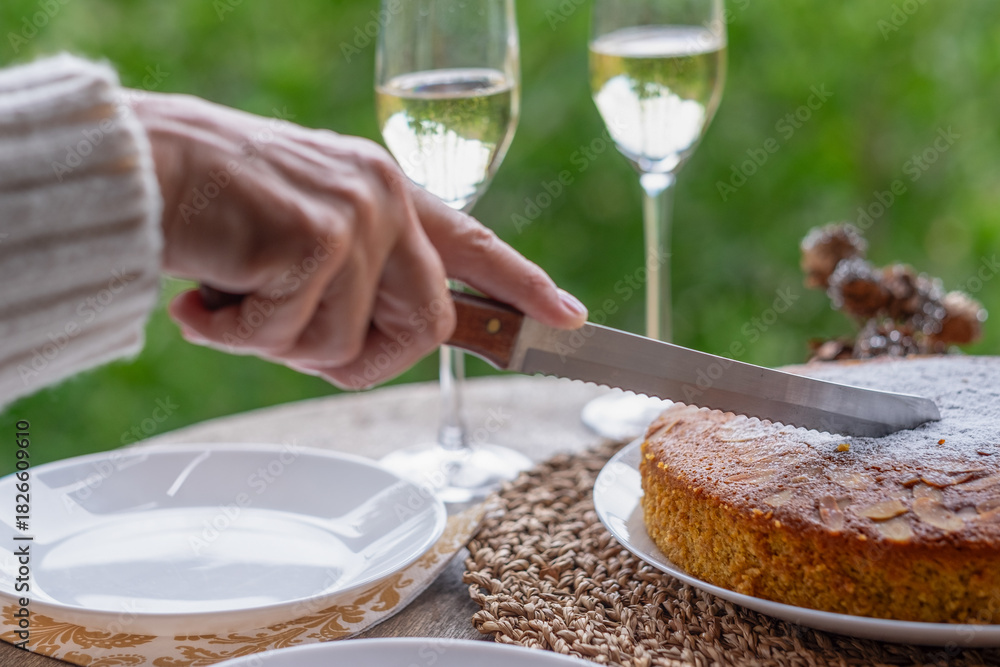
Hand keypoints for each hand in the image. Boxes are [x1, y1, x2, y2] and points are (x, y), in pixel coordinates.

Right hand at [131, 93, 587, 387]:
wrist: (137, 163)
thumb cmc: (210, 204)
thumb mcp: (302, 229)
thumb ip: (356, 271)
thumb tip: (378, 337)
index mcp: (385, 189)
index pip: (473, 244)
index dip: (524, 285)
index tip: (568, 318)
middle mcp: (383, 197)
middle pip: (427, 327)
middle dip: (360, 360)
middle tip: (286, 340)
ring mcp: (357, 217)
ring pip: (351, 346)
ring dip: (279, 344)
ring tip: (230, 300)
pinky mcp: (318, 241)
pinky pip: (293, 338)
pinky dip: (237, 337)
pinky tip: (203, 299)